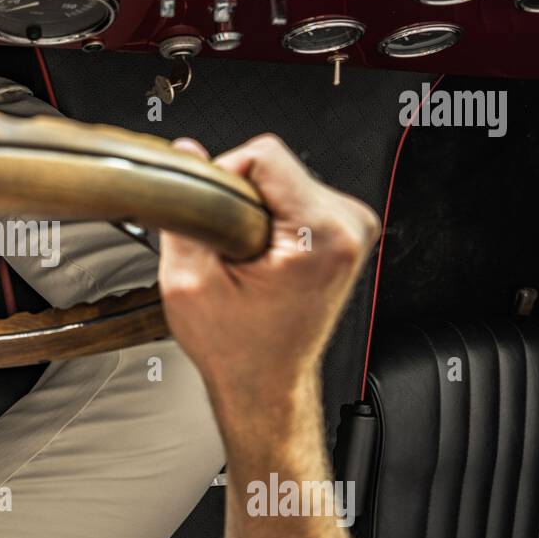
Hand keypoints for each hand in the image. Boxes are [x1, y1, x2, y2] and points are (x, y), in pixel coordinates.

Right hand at [159, 133, 379, 403]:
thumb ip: (185, 212)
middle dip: (239, 199)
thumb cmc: (237, 349)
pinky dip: (269, 217)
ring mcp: (353, 228)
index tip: (213, 221)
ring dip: (253, 209)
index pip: (264, 155)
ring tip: (246, 258)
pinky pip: (295, 194)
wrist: (265, 383)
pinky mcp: (345, 232)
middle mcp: (349, 226)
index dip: (222, 179)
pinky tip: (261, 255)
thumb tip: (187, 154)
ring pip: (283, 177)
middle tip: (230, 251)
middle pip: (275, 165)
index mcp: (322, 234)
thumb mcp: (188, 282)